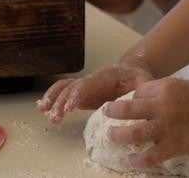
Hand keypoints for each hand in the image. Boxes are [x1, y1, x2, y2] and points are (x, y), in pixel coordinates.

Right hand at [36, 64, 153, 123]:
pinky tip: (42, 108)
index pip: (89, 83)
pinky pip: (63, 92)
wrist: (132, 72)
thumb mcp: (145, 83)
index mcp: (106, 76)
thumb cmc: (138, 79)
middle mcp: (92, 78)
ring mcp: (84, 85)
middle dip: (62, 101)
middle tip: (55, 117)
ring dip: (53, 98)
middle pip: (72, 87)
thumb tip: (139, 101)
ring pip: (64, 88)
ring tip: (43, 111)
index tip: (70, 107)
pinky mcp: (81, 93)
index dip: (78, 94)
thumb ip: (142, 90)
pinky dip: (52, 98)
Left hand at [104, 78, 188, 167]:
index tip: (128, 101)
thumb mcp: (182, 85)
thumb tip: (144, 99)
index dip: (131, 96)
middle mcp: (163, 107)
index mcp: (166, 88)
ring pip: (135, 133)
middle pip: (129, 109)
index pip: (138, 91)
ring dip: (119, 135)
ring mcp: (167, 128)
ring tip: (111, 135)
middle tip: (106, 113)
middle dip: (113, 111)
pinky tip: (131, 159)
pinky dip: (138, 159)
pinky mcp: (174, 146)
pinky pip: (151, 155)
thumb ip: (163, 91)